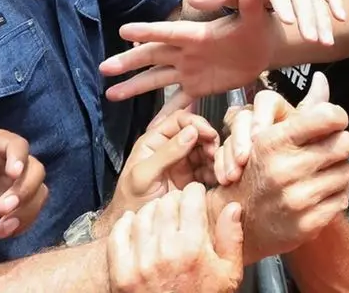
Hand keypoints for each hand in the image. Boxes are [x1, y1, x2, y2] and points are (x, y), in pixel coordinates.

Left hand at [0, 129, 47, 239]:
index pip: (16, 145)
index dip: (18, 157)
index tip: (12, 173)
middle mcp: (14, 162)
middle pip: (35, 170)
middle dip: (23, 190)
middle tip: (1, 209)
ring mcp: (19, 183)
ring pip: (38, 192)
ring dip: (25, 210)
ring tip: (1, 228)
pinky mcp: (19, 203)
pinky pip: (32, 211)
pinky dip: (23, 223)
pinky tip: (3, 232)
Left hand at [96, 109, 220, 237]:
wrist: (136, 230)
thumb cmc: (130, 201)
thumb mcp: (144, 175)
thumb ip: (166, 153)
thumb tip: (191, 132)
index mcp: (154, 141)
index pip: (179, 120)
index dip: (196, 123)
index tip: (209, 134)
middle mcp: (170, 148)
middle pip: (196, 133)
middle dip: (209, 140)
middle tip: (215, 154)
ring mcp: (182, 162)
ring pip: (205, 149)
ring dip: (214, 156)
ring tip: (218, 169)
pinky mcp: (192, 177)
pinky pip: (208, 168)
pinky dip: (215, 171)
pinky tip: (216, 178)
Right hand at [102, 0, 280, 98]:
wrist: (264, 47)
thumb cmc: (259, 26)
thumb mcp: (256, 14)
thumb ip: (250, 2)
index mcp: (197, 33)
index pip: (169, 32)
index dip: (149, 31)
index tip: (124, 31)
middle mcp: (187, 52)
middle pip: (153, 56)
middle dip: (129, 61)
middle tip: (104, 68)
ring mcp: (190, 70)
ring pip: (157, 78)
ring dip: (135, 86)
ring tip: (110, 94)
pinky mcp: (199, 87)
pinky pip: (178, 102)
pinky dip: (164, 115)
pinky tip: (149, 128)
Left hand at [107, 184, 243, 292]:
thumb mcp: (228, 275)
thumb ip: (232, 238)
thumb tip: (232, 207)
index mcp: (193, 248)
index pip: (190, 198)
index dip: (195, 193)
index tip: (195, 197)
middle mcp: (165, 250)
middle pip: (165, 202)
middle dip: (175, 200)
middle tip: (178, 209)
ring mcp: (139, 261)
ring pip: (142, 214)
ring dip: (152, 211)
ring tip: (159, 219)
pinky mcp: (120, 272)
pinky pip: (118, 234)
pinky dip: (126, 224)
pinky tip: (135, 226)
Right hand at [208, 73, 348, 263]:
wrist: (242, 223)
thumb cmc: (261, 171)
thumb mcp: (273, 136)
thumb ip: (303, 109)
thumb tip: (322, 80)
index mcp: (273, 141)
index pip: (327, 117)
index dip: (336, 117)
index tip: (333, 123)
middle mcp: (284, 169)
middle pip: (344, 143)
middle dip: (340, 145)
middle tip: (330, 150)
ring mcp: (296, 198)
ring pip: (346, 171)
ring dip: (339, 172)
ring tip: (321, 174)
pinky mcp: (307, 223)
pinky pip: (343, 198)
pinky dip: (336, 195)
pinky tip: (320, 194)